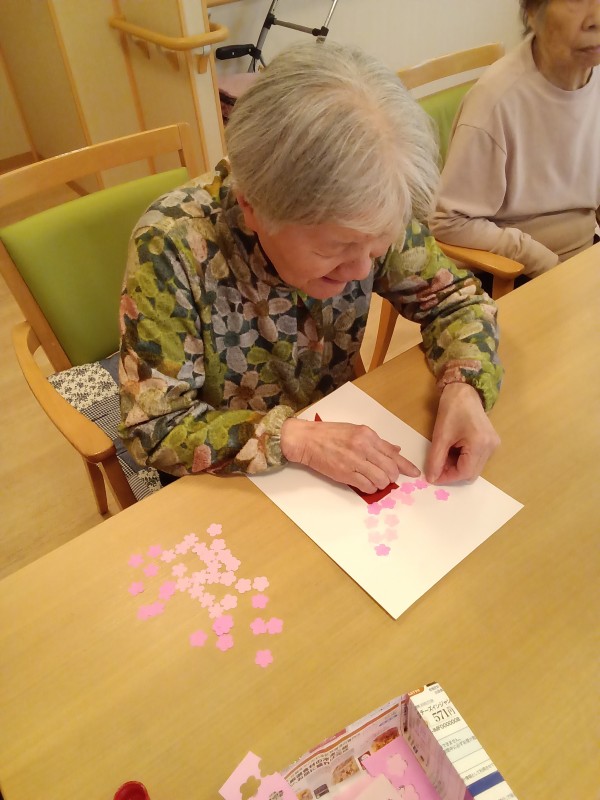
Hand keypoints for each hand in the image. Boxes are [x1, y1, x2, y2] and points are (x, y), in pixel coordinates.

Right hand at [280, 418, 419, 492]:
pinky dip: (370, 488)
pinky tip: (366, 484)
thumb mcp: (356, 431)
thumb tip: (395, 450)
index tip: (414, 473)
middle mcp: (363, 447)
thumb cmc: (330, 434)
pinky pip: (367, 486)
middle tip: (388, 478)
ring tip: (375, 481)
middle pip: (390, 469)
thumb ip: (377, 442)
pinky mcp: (345, 474)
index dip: (406, 466)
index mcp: (367, 435)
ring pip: (381, 479)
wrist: (307, 440)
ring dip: (382, 484)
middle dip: (392, 477)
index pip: (393, 453)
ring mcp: (354, 461)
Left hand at [425, 383, 499, 483]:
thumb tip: (431, 478)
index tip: (432, 477)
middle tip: (436, 467)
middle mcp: (490, 448)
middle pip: (471, 473)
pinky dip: (463, 460)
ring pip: (474, 468)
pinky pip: (476, 459)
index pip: (465, 472)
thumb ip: (436, 459)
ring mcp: (493, 445)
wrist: (464, 391)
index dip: (448, 478)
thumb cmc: (452, 409)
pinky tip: (452, 451)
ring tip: (443, 457)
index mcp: (480, 444)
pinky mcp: (490, 443)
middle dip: (452, 473)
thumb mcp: (440, 436)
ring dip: (457, 467)